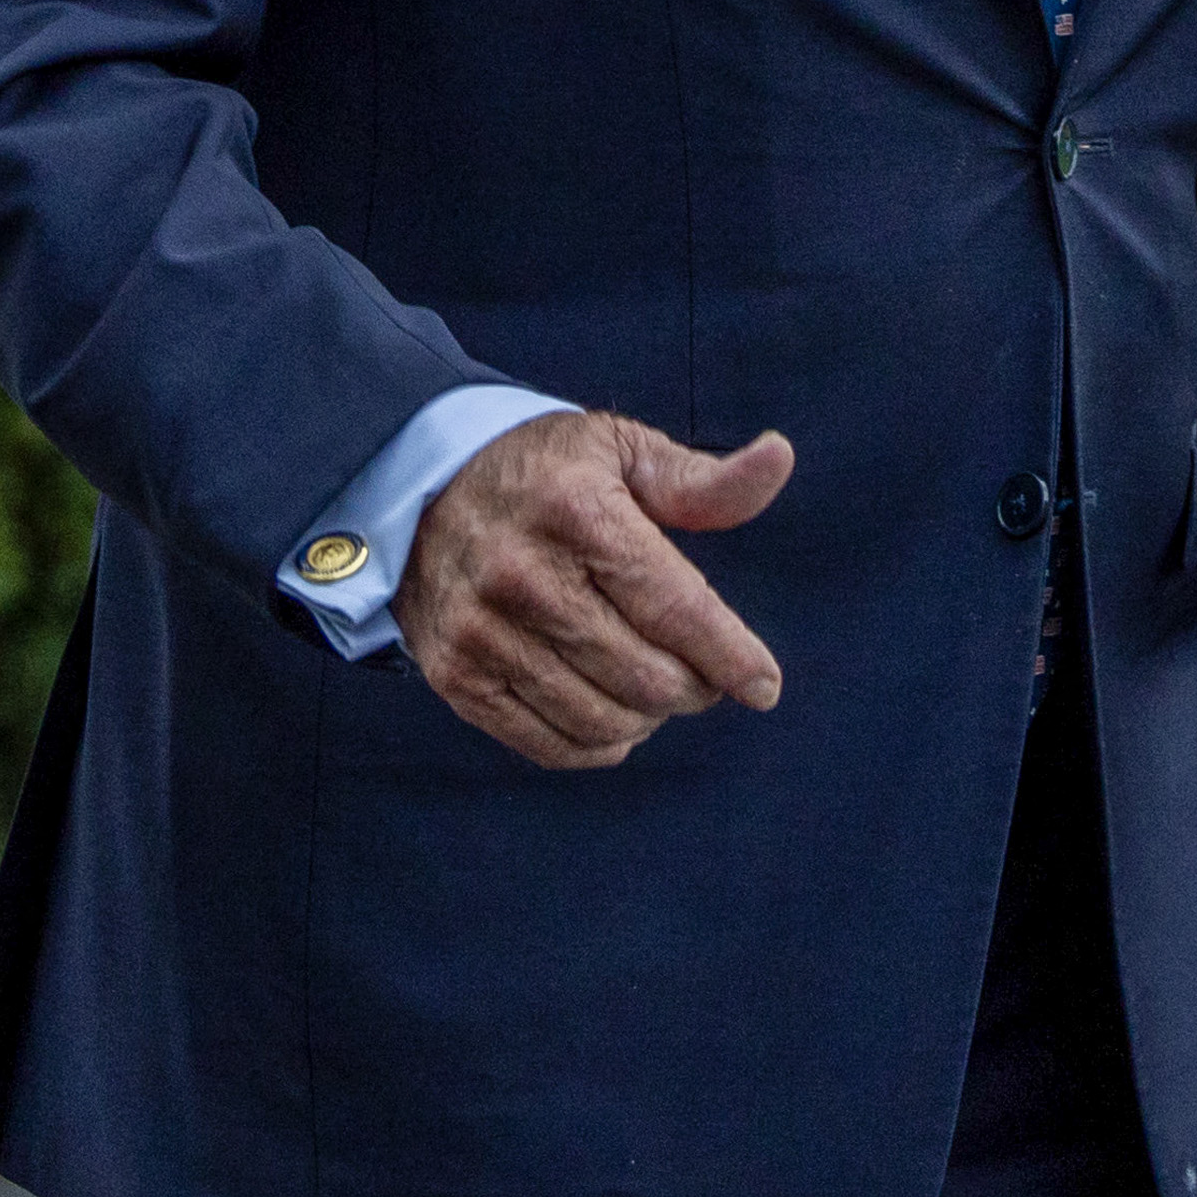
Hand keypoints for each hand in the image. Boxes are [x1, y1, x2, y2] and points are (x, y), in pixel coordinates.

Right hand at [394, 410, 792, 770]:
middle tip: (702, 675)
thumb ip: (702, 479)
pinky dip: (598, 744)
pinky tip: (615, 719)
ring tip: (656, 690)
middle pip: (647, 676)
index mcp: (578, 510)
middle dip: (695, 688)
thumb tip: (778, 457)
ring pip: (603, 718)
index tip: (764, 687)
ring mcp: (482, 631)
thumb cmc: (545, 471)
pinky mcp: (455, 676)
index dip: (731, 656)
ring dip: (649, 718)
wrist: (418, 485)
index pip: (676, 607)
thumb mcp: (622, 452)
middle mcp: (523, 574)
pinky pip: (548, 744)